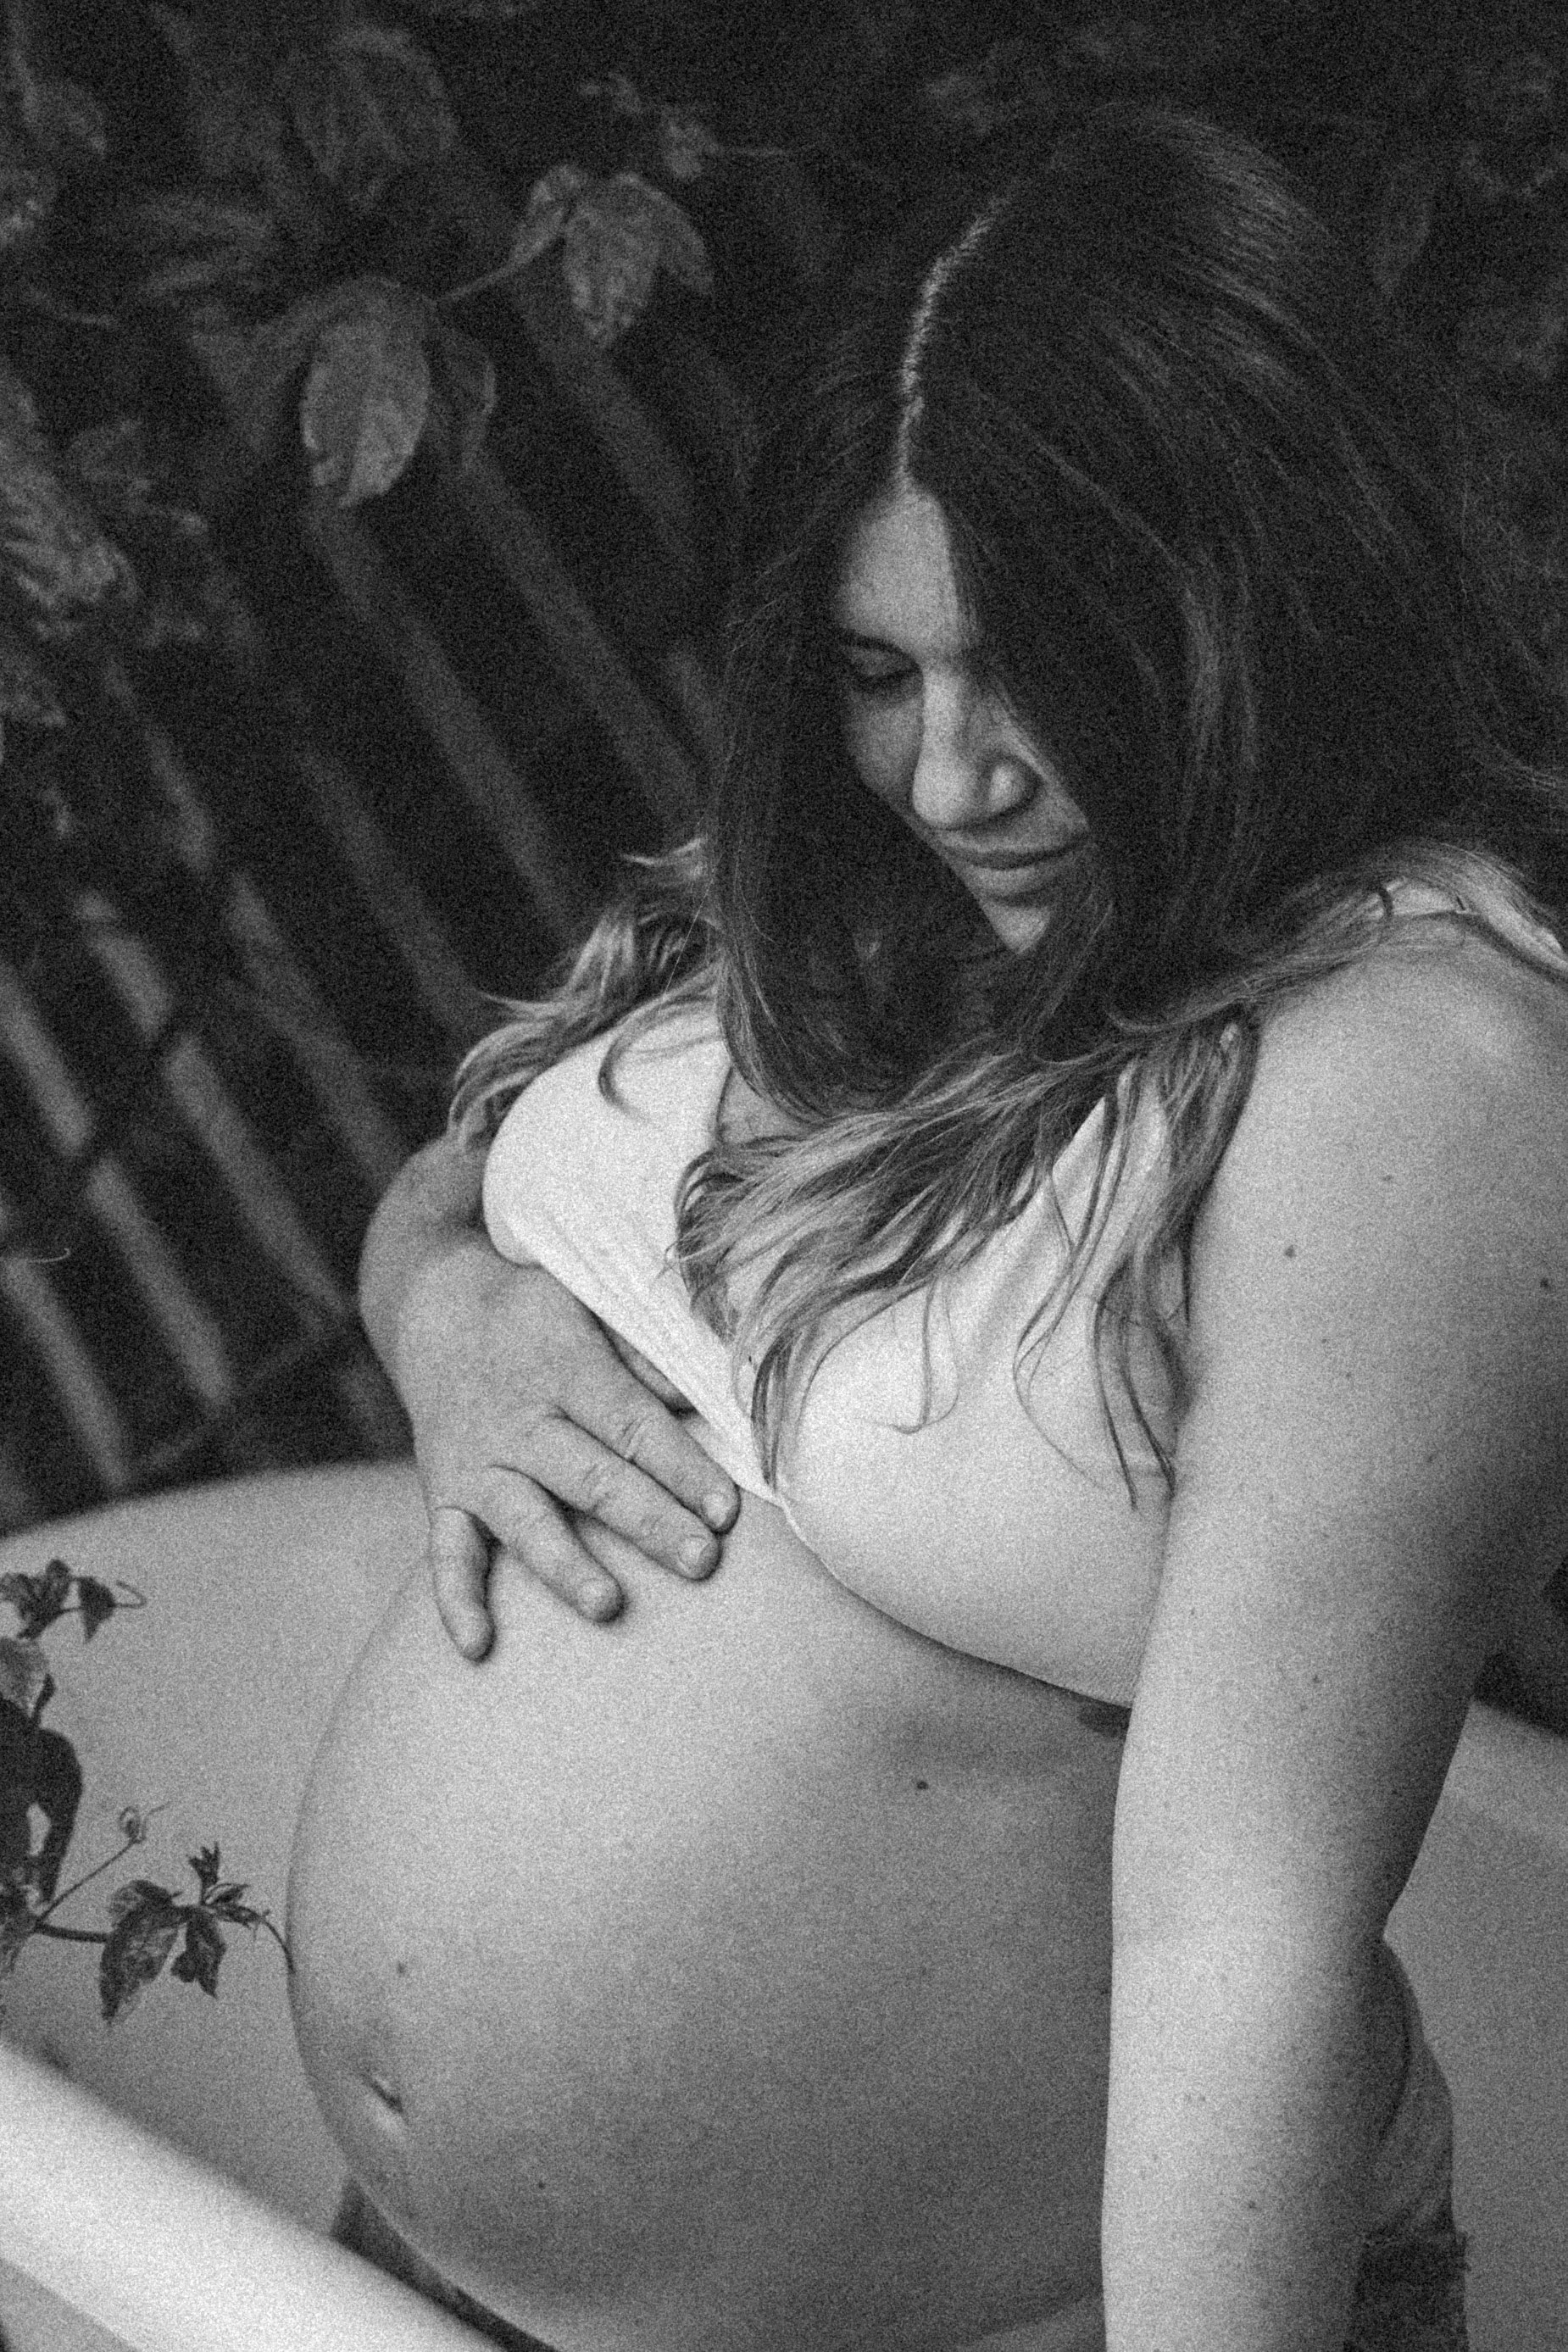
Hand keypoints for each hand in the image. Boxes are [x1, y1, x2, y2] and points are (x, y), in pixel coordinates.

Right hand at [392, 1232, 739, 1657]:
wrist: (432, 1307)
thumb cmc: (537, 1312)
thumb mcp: (589, 1302)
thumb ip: (645, 1350)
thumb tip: (712, 1391)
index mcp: (567, 1368)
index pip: (632, 1423)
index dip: (681, 1465)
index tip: (727, 1508)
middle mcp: (520, 1420)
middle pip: (590, 1476)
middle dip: (647, 1522)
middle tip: (701, 1561)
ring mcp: (478, 1463)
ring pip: (524, 1520)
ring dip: (565, 1565)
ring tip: (608, 1606)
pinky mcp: (441, 1496)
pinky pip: (445, 1553)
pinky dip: (456, 1601)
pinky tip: (481, 1648)